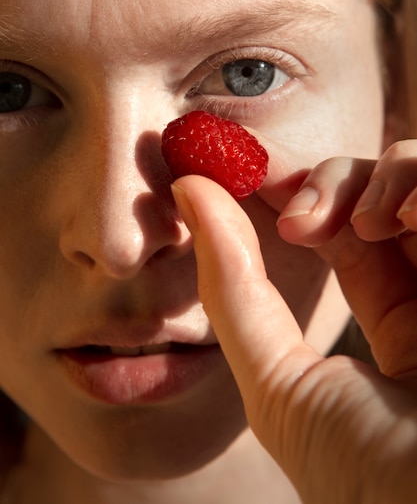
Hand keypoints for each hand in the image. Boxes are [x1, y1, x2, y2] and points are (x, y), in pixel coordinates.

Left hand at [171, 140, 416, 503]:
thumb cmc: (365, 475)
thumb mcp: (279, 383)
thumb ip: (232, 287)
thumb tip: (189, 192)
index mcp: (394, 321)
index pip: (338, 229)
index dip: (290, 190)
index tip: (239, 166)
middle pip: (376, 193)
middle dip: (328, 180)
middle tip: (295, 215)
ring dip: (380, 177)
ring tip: (363, 225)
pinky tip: (405, 219)